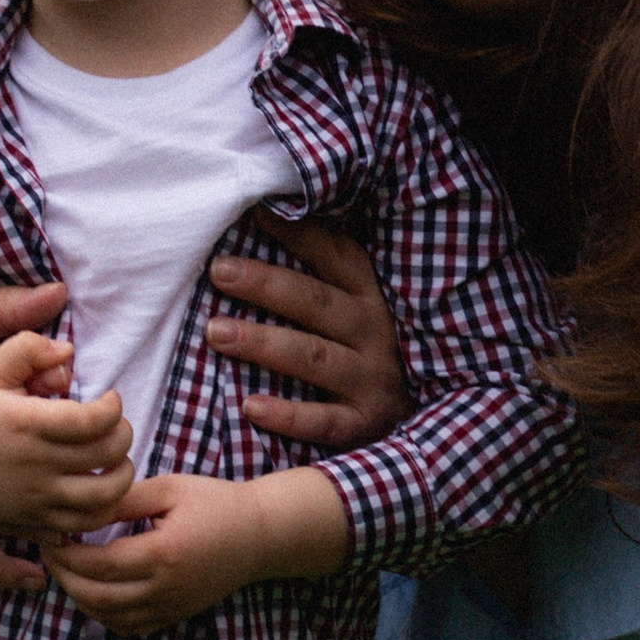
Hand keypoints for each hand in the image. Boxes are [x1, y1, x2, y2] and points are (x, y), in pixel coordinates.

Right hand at [0, 331, 135, 538]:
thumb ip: (26, 349)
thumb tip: (68, 350)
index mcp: (26, 423)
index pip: (93, 420)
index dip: (114, 408)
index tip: (111, 399)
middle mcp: (34, 464)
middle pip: (107, 455)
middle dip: (125, 436)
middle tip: (118, 426)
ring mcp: (35, 498)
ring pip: (104, 496)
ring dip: (122, 476)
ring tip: (115, 459)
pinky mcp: (33, 521)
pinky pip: (84, 523)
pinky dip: (103, 508)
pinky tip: (98, 488)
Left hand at [47, 467, 346, 637]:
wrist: (260, 535)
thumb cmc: (215, 503)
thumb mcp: (169, 489)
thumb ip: (125, 500)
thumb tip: (82, 508)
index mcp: (161, 554)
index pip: (97, 564)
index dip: (65, 553)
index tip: (50, 533)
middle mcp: (164, 588)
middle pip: (95, 597)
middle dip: (63, 576)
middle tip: (49, 552)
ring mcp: (170, 607)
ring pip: (108, 617)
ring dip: (78, 597)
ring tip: (65, 569)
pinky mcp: (174, 615)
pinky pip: (129, 627)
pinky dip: (103, 615)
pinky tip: (93, 591)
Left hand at [203, 216, 407, 448]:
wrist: (424, 417)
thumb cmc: (370, 350)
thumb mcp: (360, 305)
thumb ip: (325, 270)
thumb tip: (265, 215)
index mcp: (373, 297)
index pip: (338, 257)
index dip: (300, 235)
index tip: (256, 213)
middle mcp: (376, 334)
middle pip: (317, 304)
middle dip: (267, 285)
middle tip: (219, 271)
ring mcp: (372, 381)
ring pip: (314, 359)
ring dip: (264, 343)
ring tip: (215, 332)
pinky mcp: (366, 425)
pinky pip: (324, 422)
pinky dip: (289, 415)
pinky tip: (250, 406)